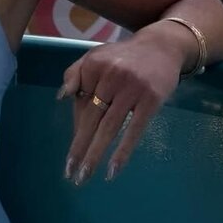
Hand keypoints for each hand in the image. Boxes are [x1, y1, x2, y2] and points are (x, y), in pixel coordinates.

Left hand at [56, 36, 181, 186]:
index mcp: (94, 65)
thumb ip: (76, 73)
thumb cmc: (124, 57)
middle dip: (79, 147)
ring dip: (95, 154)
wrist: (161, 47)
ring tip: (84, 176)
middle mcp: (111, 76)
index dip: (77, 126)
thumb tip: (61, 97)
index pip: (80, 103)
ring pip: (109, 127)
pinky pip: (134, 130)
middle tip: (70, 174)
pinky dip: (122, 152)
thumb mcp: (96, 56)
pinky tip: (112, 170)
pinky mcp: (151, 100)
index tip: (73, 150)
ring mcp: (132, 88)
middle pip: (91, 118)